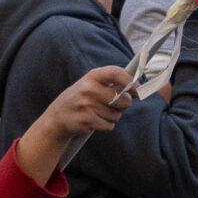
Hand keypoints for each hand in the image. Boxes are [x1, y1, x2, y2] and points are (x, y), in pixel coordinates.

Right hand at [14, 66, 134, 182]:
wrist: (58, 117)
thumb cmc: (82, 99)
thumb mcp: (93, 86)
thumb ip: (114, 86)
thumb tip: (139, 90)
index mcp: (92, 76)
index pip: (116, 72)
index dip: (130, 80)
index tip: (137, 88)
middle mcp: (88, 89)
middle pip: (122, 99)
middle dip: (123, 104)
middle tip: (115, 105)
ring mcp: (86, 105)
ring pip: (116, 114)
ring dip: (113, 116)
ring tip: (99, 113)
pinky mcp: (86, 120)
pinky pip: (109, 125)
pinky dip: (106, 125)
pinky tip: (95, 121)